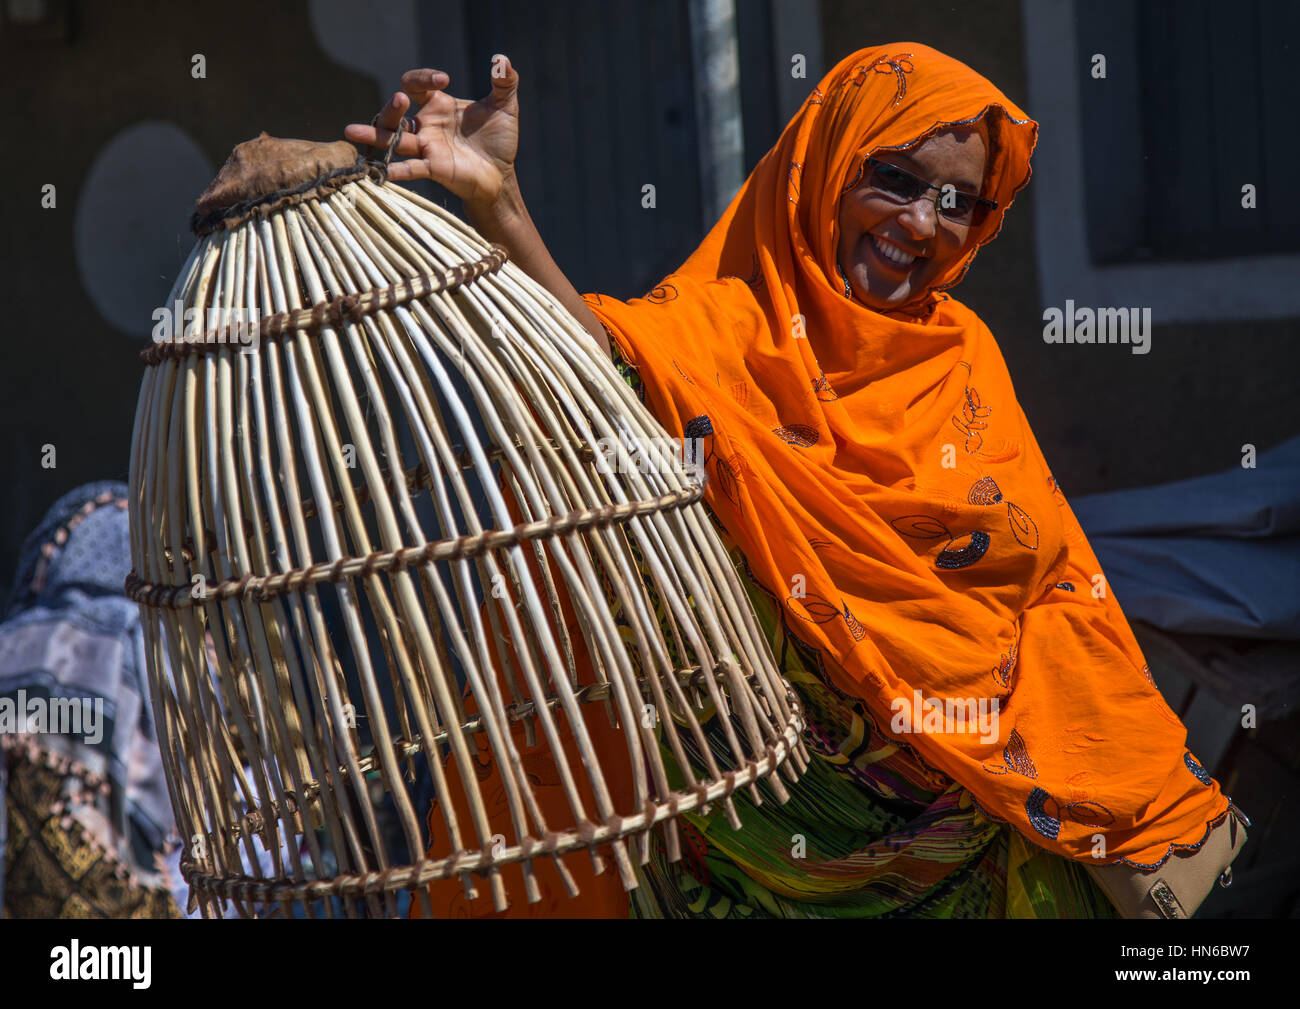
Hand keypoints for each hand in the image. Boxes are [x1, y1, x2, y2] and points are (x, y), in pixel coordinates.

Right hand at [344, 56, 519, 206]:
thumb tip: (503, 60)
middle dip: (392, 106)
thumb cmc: (498, 140)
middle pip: (396, 112)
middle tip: (400, 100)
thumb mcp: (505, 107)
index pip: (416, 84)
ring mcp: (426, 147)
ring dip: (374, 136)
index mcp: (438, 106)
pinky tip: (381, 172)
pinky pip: (409, 168)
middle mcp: (426, 125)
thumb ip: (505, 82)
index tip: (444, 79)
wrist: (502, 175)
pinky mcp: (433, 169)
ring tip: (351, 131)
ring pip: (393, 139)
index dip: (424, 78)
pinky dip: (396, 170)